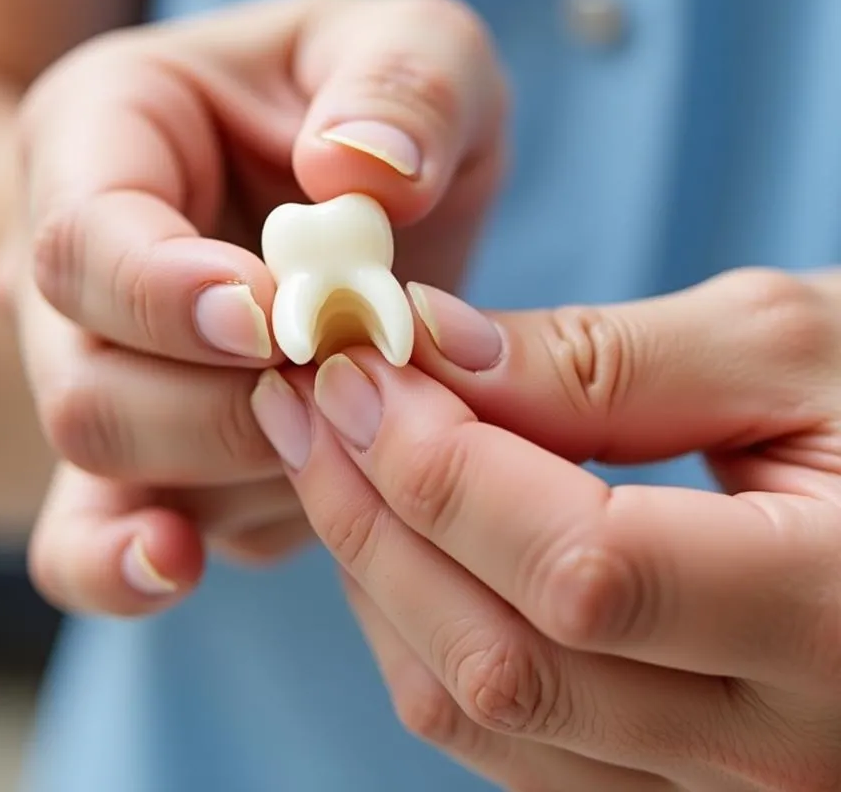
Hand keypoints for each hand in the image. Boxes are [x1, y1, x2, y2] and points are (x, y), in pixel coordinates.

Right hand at [0, 0, 505, 614]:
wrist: (313, 176)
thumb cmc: (355, 100)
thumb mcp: (407, 44)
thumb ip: (404, 81)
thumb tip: (365, 176)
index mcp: (97, 136)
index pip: (86, 238)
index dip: (169, 294)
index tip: (279, 320)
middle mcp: (68, 267)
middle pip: (86, 380)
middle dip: (222, 404)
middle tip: (347, 380)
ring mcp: (90, 366)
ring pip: (111, 467)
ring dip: (240, 470)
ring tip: (351, 422)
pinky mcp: (135, 451)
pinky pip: (88, 538)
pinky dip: (125, 566)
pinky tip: (179, 567)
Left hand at [268, 268, 840, 789]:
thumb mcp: (791, 350)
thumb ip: (604, 361)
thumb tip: (432, 349)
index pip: (580, 568)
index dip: (437, 463)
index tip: (353, 367)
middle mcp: (784, 754)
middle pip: (504, 660)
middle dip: (371, 513)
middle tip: (306, 398)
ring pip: (480, 714)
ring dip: (378, 572)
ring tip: (331, 450)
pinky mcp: (672, 783)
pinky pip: (505, 734)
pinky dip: (423, 626)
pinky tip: (398, 530)